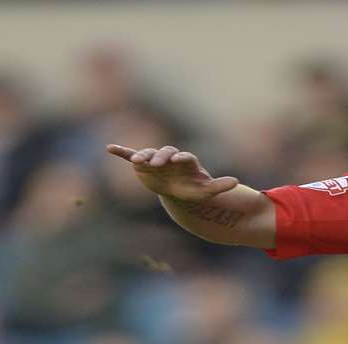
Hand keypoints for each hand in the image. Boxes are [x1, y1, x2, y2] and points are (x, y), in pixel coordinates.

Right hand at [105, 145, 239, 202]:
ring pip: (148, 154)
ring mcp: (155, 159)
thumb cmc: (192, 189)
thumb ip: (220, 186)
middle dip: (161, 157)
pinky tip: (110, 148)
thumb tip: (237, 182)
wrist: (175, 190)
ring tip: (136, 161)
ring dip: (142, 156)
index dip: (181, 157)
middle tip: (157, 163)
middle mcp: (170, 158)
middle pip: (165, 153)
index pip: (184, 157)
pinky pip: (131, 155)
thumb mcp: (206, 191)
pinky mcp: (142, 164)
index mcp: (186, 162)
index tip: (179, 159)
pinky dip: (122, 152)